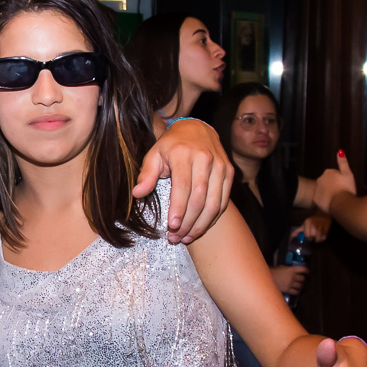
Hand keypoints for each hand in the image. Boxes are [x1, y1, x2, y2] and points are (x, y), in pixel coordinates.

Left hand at [133, 119, 232, 243]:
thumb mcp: (154, 154)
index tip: (171, 227)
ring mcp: (220, 166)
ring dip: (201, 224)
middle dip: (188, 222)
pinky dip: (213, 218)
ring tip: (186, 237)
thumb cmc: (172, 145)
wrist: (197, 129)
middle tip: (176, 238)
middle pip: (199, 198)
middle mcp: (205, 159)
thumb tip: (136, 194)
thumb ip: (146, 174)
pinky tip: (200, 228)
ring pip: (214, 203)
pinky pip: (223, 201)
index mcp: (184, 154)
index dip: (178, 209)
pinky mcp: (229, 173)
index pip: (183, 186)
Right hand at [271, 264, 308, 294]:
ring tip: (300, 286)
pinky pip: (296, 292)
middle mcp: (292, 276)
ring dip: (301, 286)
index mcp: (291, 269)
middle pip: (303, 279)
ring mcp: (290, 284)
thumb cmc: (273, 272)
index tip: (307, 272)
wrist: (266, 279)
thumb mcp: (282, 267)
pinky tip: (297, 291)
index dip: (307, 271)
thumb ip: (289, 269)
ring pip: (300, 286)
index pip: (303, 269)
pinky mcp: (287, 290)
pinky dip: (298, 291)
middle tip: (302, 280)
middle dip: (303, 279)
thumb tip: (295, 271)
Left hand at [295, 214, 331, 242]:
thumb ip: (299, 230)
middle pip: (313, 236)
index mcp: (307, 223)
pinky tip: (321, 238)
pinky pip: (324, 237)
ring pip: (319, 238)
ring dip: (318, 240)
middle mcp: (314, 225)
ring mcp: (321, 226)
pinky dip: (322, 239)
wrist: (323, 214)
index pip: (307, 235)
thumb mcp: (305, 224)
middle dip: (312, 238)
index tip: (309, 237)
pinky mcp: (327, 227)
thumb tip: (292, 235)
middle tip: (313, 237)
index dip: (307, 238)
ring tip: (317, 239)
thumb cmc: (312, 220)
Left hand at [312, 150, 356, 213]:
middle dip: (333, 185)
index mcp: (328, 172)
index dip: (340, 179)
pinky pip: (320, 198)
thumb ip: (343, 162)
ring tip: (337, 198)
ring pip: (323, 189)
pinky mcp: (315, 199)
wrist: (340, 204)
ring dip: (328, 192)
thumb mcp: (348, 174)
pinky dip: (325, 199)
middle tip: (341, 191)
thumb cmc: (346, 188)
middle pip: (327, 181)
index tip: (344, 185)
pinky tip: (331, 202)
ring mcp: (317, 189)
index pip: (334, 174)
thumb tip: (339, 151)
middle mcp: (320, 179)